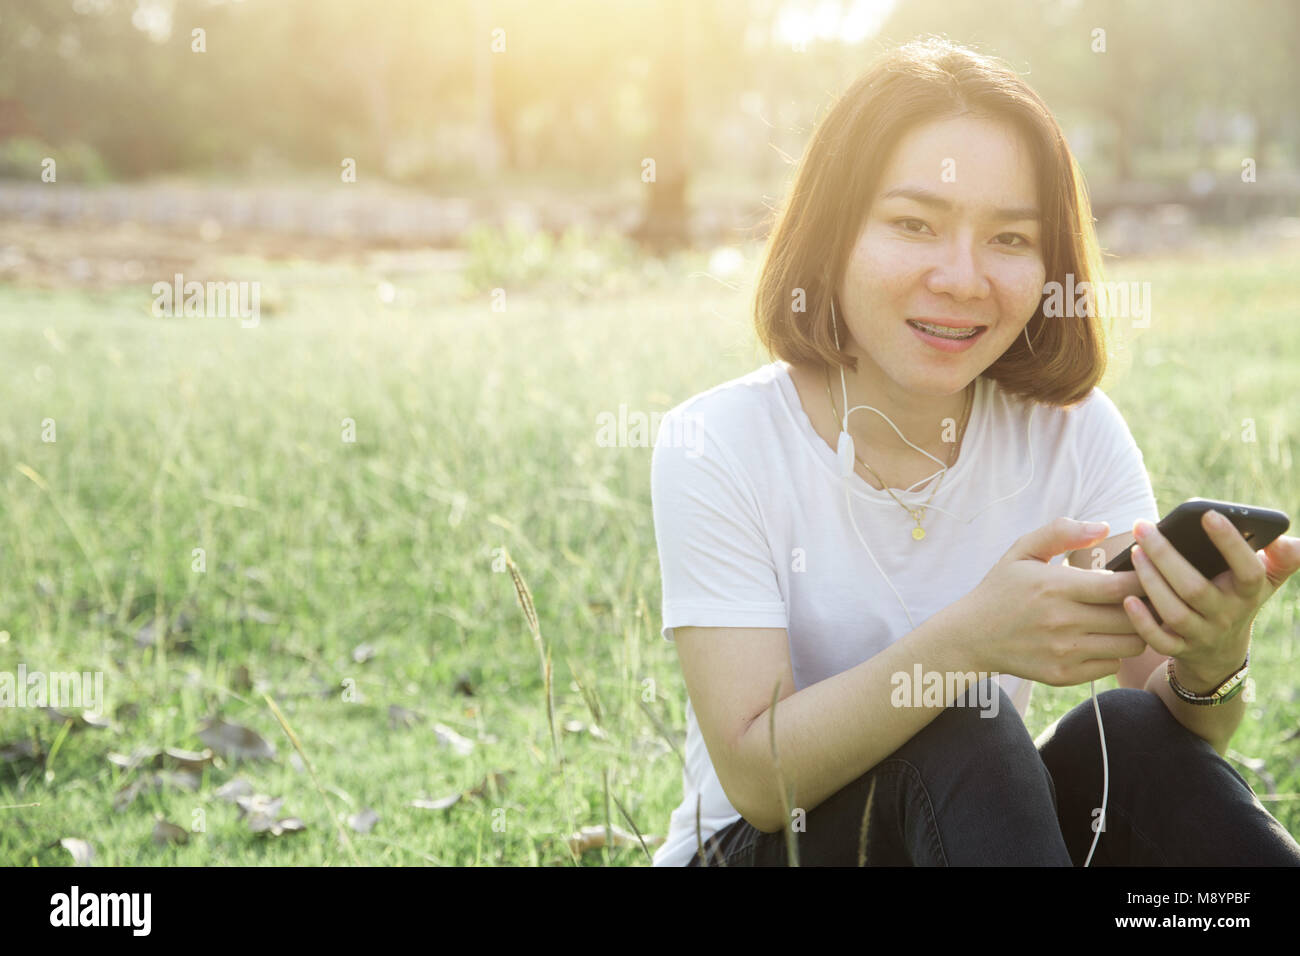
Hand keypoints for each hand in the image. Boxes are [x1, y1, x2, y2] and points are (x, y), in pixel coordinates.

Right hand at [960, 517, 1148, 685]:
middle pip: (1133, 618)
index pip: (1122, 587)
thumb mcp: (1022, 551)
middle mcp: (1062, 622)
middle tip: (1143, 596)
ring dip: (1134, 630)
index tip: (1145, 573)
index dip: (1143, 579)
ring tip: (1124, 617)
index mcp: (1055, 587)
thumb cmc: (1002, 589)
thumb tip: (1104, 527)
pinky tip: (1098, 638)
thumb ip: (1061, 532)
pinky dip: (1112, 652)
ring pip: (1129, 645)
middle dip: (1144, 605)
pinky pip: (1111, 665)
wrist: (971, 636)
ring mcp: (1064, 652)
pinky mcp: (1063, 675)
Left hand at [1123, 510, 1299, 685]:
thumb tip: (1291, 541)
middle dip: (1167, 556)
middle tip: (1143, 527)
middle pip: (1195, 589)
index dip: (1230, 543)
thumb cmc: (1238, 599)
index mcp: (1248, 593)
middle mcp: (1226, 615)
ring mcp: (1202, 635)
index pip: (1248, 569)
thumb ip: (1281, 559)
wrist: (1221, 651)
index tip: (1208, 514)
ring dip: (1151, 582)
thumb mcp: (1265, 580)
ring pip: (1174, 612)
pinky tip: (1126, 597)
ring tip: (1134, 551)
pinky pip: (1159, 641)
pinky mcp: (1179, 649)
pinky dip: (1142, 622)